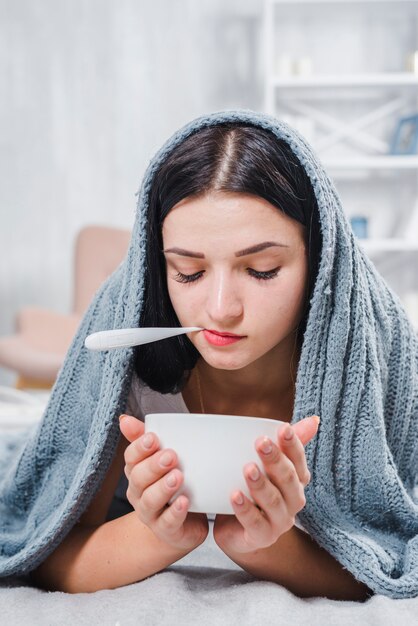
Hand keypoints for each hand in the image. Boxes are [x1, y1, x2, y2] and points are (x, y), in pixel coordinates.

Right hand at [119, 414, 208, 550]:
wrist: (183, 524)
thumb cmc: (172, 485)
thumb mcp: (161, 459)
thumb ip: (145, 438)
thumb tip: (123, 418)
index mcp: (137, 473)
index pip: (131, 459)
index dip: (140, 448)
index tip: (154, 438)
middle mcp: (139, 494)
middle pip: (139, 479)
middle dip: (153, 466)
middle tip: (171, 455)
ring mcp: (151, 514)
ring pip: (150, 501)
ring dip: (163, 488)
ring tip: (178, 476)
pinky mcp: (166, 531)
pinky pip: (168, 523)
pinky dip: (176, 512)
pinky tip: (184, 501)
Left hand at [213, 415, 318, 554]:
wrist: (237, 529)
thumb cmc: (255, 490)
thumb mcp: (268, 465)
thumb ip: (286, 443)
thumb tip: (315, 419)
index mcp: (296, 481)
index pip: (299, 461)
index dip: (293, 445)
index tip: (282, 428)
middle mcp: (293, 501)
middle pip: (288, 480)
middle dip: (276, 460)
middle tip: (261, 443)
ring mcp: (280, 522)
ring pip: (273, 502)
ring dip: (261, 484)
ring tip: (247, 469)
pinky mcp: (262, 537)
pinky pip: (255, 524)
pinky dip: (245, 509)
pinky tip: (234, 495)